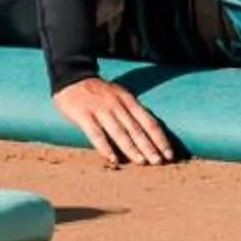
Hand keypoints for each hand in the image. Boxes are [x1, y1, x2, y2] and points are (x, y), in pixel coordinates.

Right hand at [53, 77, 180, 166]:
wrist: (72, 78)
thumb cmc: (99, 92)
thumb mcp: (120, 96)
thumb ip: (132, 112)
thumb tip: (148, 135)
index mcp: (129, 101)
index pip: (149, 122)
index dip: (160, 138)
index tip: (169, 154)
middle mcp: (117, 105)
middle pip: (137, 129)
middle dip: (149, 146)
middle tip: (159, 162)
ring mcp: (100, 109)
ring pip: (119, 132)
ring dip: (131, 148)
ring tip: (141, 162)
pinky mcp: (83, 114)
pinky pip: (96, 133)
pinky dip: (105, 147)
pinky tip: (113, 159)